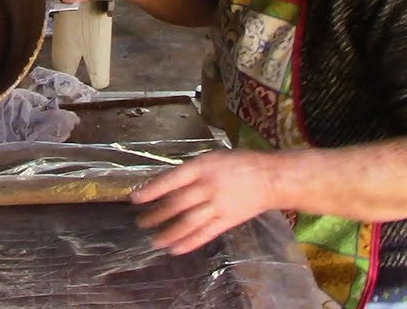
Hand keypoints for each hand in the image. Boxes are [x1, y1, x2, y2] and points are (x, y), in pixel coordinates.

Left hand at [132, 150, 277, 254]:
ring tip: (154, 241)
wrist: (270, 178)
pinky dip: (190, 242)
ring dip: (169, 233)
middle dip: (156, 215)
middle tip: (141, 222)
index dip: (152, 190)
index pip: (171, 179)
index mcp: (202, 167)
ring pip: (189, 222)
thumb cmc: (238, 163)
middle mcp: (208, 186)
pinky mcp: (228, 220)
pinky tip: (176, 249)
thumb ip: (190, 171)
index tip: (135, 199)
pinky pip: (206, 234)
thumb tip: (165, 184)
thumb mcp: (212, 158)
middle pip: (177, 204)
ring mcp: (218, 205)